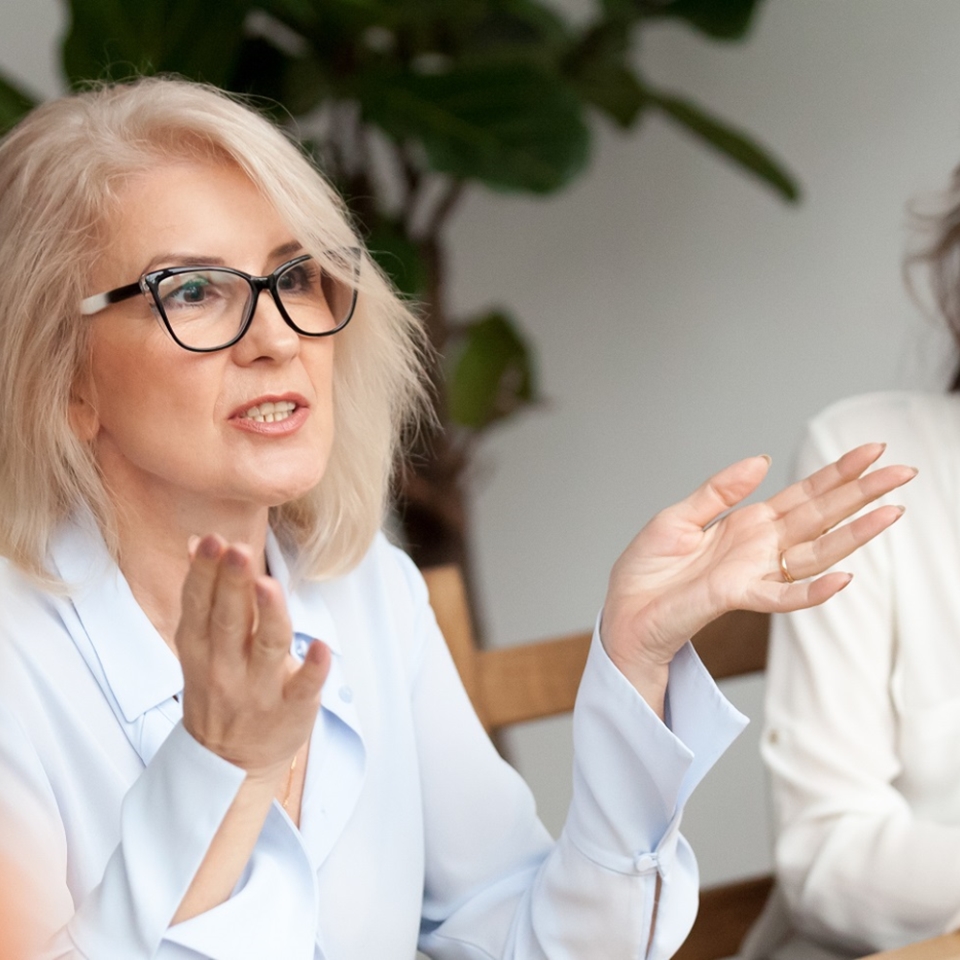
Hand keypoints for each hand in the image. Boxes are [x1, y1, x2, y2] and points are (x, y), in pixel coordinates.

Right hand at [176, 534, 329, 780]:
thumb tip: (198, 541)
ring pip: (266, 647)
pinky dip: (312, 668)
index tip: (212, 541)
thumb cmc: (220, 687)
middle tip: (237, 549)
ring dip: (268, 615)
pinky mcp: (291, 710)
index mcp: (200, 647)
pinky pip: (303, 687)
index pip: (199, 604)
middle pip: (229, 620)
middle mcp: (226, 667)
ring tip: (267, 585)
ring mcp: (259, 690)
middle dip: (232, 584)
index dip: (205, 573)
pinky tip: (322, 647)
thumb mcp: (200, 645)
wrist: (229, 764)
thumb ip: (205, 594)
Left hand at [600, 443, 914, 707]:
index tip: (872, 450)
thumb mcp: (678, 517)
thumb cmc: (648, 570)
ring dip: (854, 535)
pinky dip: (813, 589)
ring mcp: (754, 573)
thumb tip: (761, 460)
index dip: (837, 473)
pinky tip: (845, 576)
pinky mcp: (738, 597)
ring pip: (816, 553)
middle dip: (861, 493)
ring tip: (892, 512)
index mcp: (747, 524)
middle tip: (902, 471)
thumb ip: (718, 490)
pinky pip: (784, 597)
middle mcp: (760, 548)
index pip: (803, 494)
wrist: (624, 611)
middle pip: (821, 517)